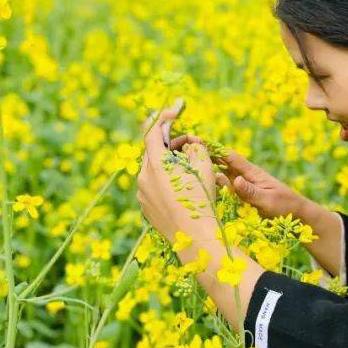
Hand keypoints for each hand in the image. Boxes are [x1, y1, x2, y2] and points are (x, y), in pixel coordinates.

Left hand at [136, 106, 218, 245]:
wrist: (194, 238)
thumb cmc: (201, 199)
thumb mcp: (204, 165)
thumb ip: (195, 147)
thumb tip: (189, 144)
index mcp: (155, 163)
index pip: (152, 129)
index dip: (163, 116)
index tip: (175, 109)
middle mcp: (143, 176)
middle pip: (154, 150)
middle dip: (172, 145)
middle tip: (191, 147)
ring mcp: (142, 193)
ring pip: (154, 169)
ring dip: (169, 165)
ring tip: (191, 173)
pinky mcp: (145, 207)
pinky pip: (154, 186)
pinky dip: (166, 181)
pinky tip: (184, 191)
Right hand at [169, 135, 306, 219]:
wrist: (297, 215)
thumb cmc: (285, 206)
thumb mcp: (269, 200)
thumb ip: (252, 192)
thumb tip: (235, 180)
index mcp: (249, 172)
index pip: (227, 155)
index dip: (210, 146)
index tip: (192, 139)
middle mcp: (241, 176)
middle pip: (217, 161)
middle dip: (199, 154)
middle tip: (177, 149)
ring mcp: (239, 186)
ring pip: (215, 174)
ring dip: (200, 169)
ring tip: (180, 166)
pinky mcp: (238, 197)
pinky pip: (219, 189)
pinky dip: (207, 185)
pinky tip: (194, 186)